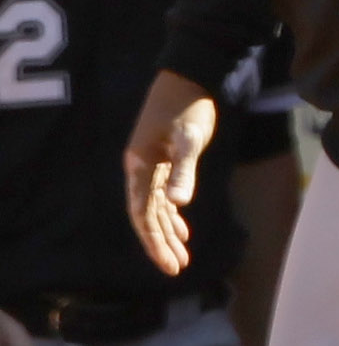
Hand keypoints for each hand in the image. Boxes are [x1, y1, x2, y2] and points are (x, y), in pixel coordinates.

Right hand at [124, 71, 219, 277]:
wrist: (189, 77)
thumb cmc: (189, 106)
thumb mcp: (190, 138)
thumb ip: (185, 170)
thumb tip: (178, 203)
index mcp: (140, 167)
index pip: (143, 214)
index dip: (154, 242)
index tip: (169, 265)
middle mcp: (140, 169)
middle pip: (147, 216)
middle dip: (161, 244)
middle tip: (177, 269)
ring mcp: (151, 165)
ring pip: (155, 207)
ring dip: (167, 232)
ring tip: (182, 258)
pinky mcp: (164, 160)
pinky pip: (163, 194)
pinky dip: (172, 213)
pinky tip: (183, 229)